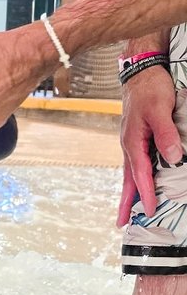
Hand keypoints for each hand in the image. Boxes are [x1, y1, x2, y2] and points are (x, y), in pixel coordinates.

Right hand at [117, 67, 179, 226]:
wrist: (141, 72)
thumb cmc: (150, 89)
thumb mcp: (161, 111)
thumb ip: (166, 134)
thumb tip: (173, 157)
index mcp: (133, 141)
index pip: (140, 174)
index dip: (145, 193)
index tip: (150, 211)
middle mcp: (128, 144)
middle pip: (127, 179)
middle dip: (124, 202)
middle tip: (120, 223)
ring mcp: (130, 142)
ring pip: (129, 172)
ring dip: (129, 192)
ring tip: (127, 210)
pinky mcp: (135, 137)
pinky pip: (134, 163)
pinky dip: (134, 178)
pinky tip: (138, 183)